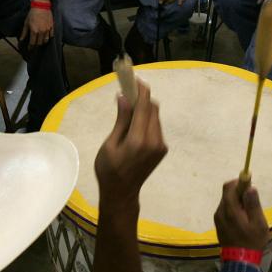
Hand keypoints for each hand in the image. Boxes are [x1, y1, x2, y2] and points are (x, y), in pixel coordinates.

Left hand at [21, 0, 53, 46]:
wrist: (41, 6)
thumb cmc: (32, 14)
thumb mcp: (26, 23)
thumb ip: (24, 32)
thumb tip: (21, 40)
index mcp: (34, 31)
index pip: (33, 43)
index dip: (31, 47)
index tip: (29, 49)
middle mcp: (41, 32)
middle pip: (39, 43)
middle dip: (36, 46)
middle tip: (34, 46)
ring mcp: (47, 30)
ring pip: (46, 40)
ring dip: (42, 42)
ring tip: (40, 42)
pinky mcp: (52, 27)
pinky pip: (51, 35)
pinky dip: (49, 37)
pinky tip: (46, 37)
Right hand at [94, 81, 167, 213]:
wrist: (122, 193)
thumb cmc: (109, 169)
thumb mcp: (110, 144)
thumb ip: (121, 120)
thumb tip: (123, 96)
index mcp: (139, 140)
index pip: (144, 107)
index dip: (141, 90)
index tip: (135, 78)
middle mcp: (154, 141)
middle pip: (152, 108)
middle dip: (142, 98)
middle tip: (128, 92)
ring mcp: (161, 145)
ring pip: (155, 116)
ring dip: (144, 109)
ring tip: (128, 109)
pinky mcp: (162, 148)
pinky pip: (156, 126)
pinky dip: (147, 119)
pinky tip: (134, 124)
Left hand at [214, 180, 268, 251]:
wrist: (240, 261)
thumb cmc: (252, 241)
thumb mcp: (258, 223)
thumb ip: (253, 204)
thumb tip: (250, 187)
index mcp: (229, 209)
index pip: (229, 187)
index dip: (239, 182)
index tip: (250, 186)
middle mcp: (220, 211)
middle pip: (227, 193)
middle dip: (239, 192)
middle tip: (252, 202)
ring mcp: (217, 218)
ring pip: (226, 201)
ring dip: (237, 202)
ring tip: (248, 214)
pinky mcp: (218, 224)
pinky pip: (225, 210)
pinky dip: (233, 209)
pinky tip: (242, 220)